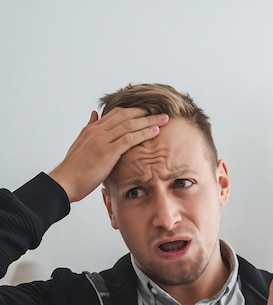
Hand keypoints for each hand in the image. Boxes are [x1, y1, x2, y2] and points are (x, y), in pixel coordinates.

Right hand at [49, 108, 168, 201]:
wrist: (65, 181)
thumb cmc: (73, 169)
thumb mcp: (80, 144)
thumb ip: (89, 128)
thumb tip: (94, 114)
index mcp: (92, 129)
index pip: (116, 113)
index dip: (133, 111)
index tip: (146, 112)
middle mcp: (97, 130)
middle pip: (125, 115)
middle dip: (145, 113)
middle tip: (160, 112)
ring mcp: (102, 140)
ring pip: (130, 124)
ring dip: (149, 121)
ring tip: (164, 119)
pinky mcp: (107, 152)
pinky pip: (129, 138)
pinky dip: (143, 133)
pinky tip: (155, 132)